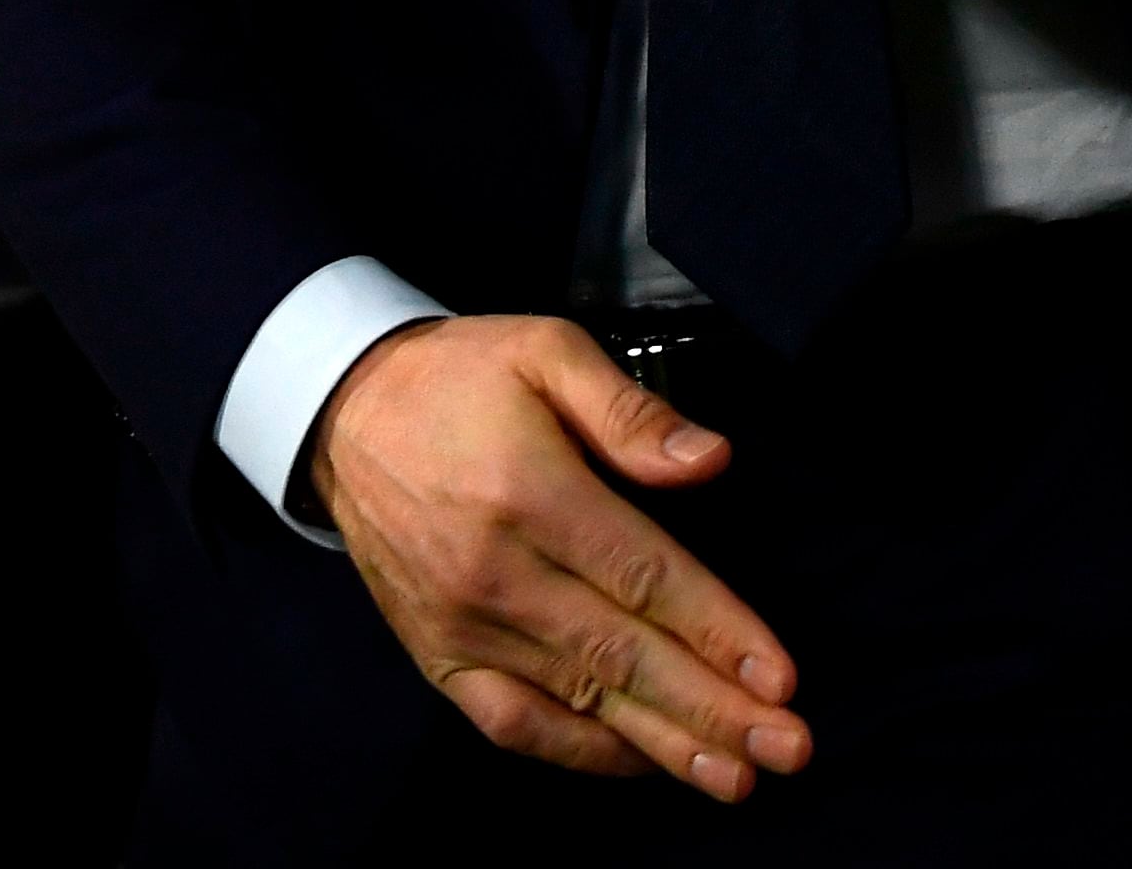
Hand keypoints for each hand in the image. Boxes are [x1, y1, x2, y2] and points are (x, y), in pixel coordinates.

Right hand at [308, 314, 809, 796]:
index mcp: (530, 494)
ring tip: (736, 778)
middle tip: (788, 749)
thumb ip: (629, 411)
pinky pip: (514, 725)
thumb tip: (711, 460)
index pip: (643, 578)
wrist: (344, 416)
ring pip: (578, 701)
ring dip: (664, 746)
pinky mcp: (439, 658)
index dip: (717, 630)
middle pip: (623, 655)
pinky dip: (582, 753)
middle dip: (714, 710)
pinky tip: (643, 764)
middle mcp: (496, 575)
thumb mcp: (546, 351)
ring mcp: (463, 627)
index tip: (780, 676)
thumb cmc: (460, 377)